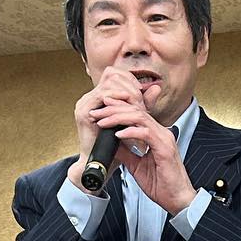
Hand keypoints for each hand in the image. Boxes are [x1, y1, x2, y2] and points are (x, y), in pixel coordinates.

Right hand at [70, 70, 143, 192]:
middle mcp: (90, 98)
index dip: (131, 80)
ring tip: (138, 102)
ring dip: (126, 91)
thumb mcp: (133, 121)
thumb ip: (143, 104)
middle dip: (130, 84)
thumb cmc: (118, 148)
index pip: (115, 75)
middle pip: (112, 74)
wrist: (104, 165)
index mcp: (98, 99)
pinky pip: (102, 95)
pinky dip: (118, 96)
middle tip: (142, 97)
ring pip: (109, 82)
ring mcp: (85, 104)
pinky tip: (129, 102)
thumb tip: (156, 88)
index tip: (144, 91)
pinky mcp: (84, 112)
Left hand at [87, 91, 196, 215]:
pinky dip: (130, 132)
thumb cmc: (163, 186)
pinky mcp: (165, 149)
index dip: (117, 109)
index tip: (101, 111)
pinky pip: (146, 133)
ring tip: (103, 121)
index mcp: (156, 135)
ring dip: (118, 117)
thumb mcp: (136, 166)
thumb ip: (126, 152)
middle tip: (97, 112)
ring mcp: (165, 139)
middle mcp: (161, 133)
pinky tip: (117, 134)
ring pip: (140, 117)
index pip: (135, 114)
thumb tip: (111, 143)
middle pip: (136, 111)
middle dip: (113, 109)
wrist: (178, 200)